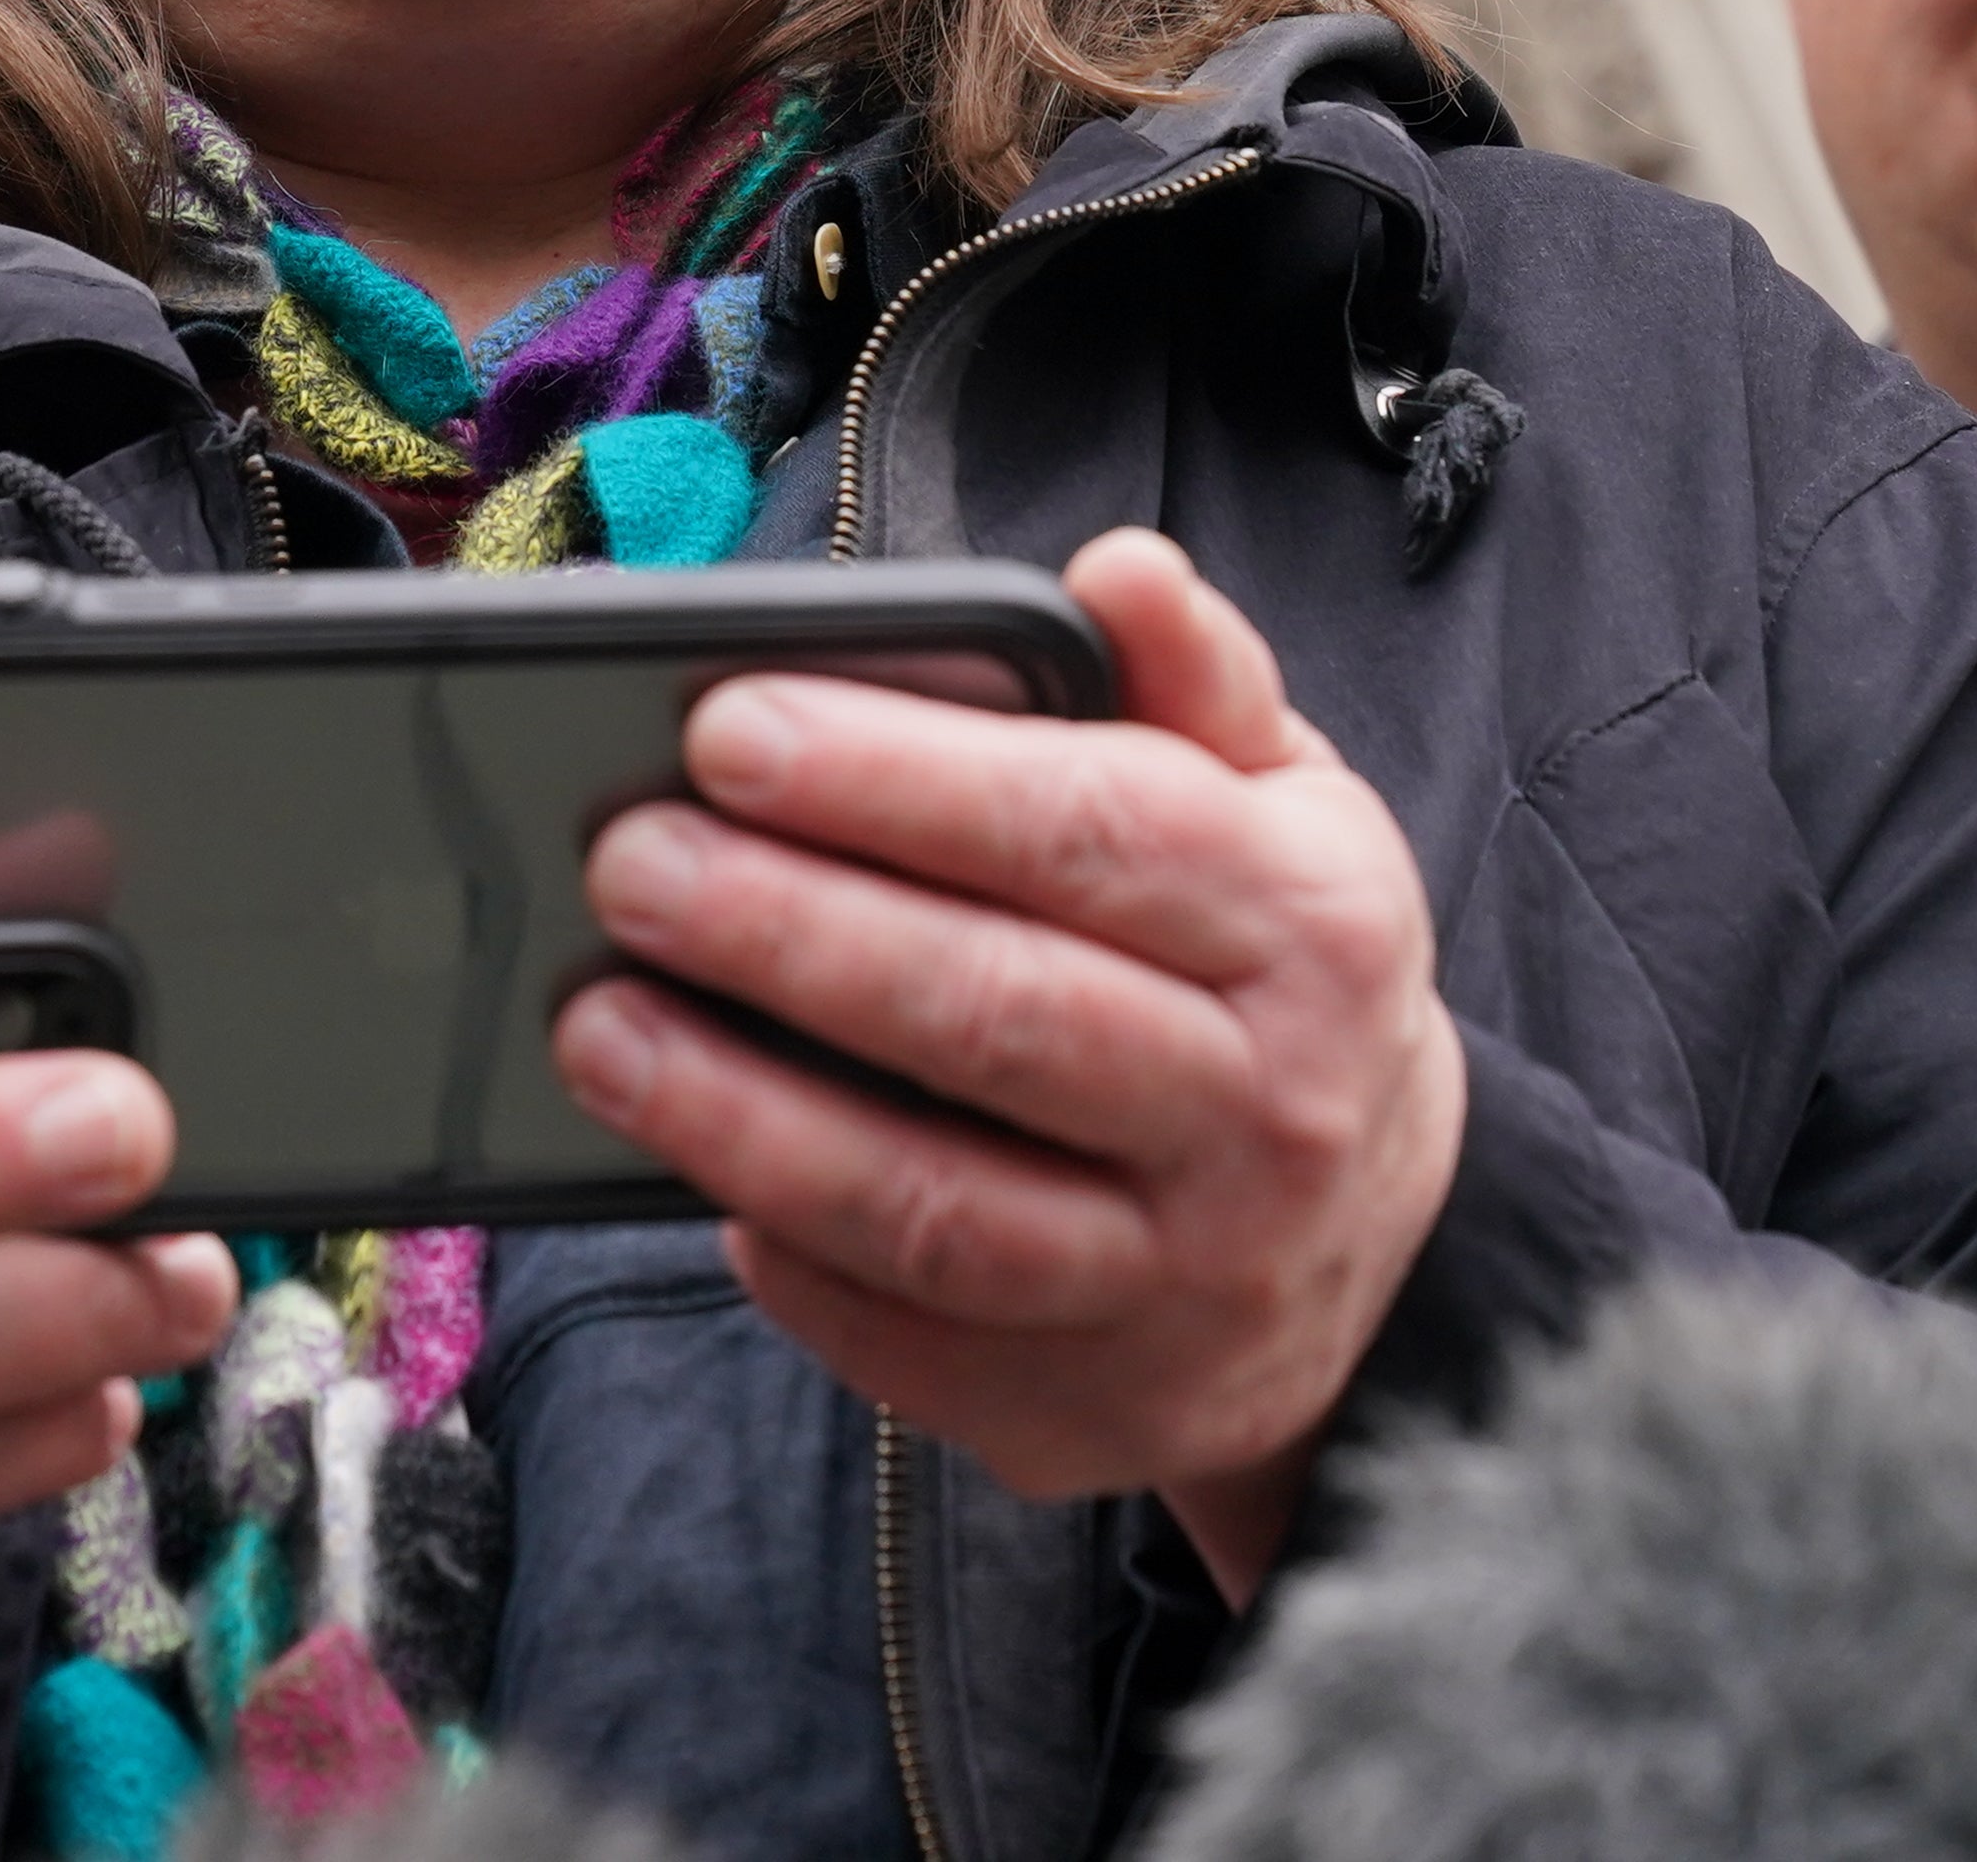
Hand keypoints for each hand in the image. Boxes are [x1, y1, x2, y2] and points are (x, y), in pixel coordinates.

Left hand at [555, 529, 1465, 1595]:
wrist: (1380, 1257)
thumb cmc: (1280, 978)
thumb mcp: (1288, 808)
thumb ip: (1197, 681)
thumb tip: (1116, 569)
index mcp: (1310, 926)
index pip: (1092, 832)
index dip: (898, 778)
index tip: (727, 723)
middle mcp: (1263, 1112)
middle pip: (997, 1016)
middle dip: (788, 929)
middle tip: (626, 858)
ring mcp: (1180, 1280)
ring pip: (934, 1202)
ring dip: (741, 1114)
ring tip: (597, 1022)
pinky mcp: (1097, 1407)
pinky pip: (909, 1336)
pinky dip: (786, 1257)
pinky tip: (693, 1172)